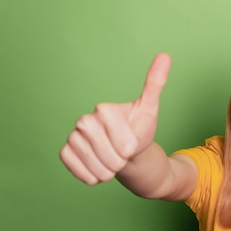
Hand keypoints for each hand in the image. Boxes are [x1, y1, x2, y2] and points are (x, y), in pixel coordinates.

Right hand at [60, 53, 171, 184]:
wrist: (128, 154)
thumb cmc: (139, 131)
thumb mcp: (149, 110)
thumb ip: (155, 84)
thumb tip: (165, 55)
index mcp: (104, 109)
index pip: (118, 136)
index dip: (128, 144)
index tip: (132, 143)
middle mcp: (84, 120)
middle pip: (103, 150)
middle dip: (118, 159)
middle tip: (123, 154)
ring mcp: (73, 136)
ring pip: (92, 162)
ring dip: (108, 170)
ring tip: (113, 161)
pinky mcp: (65, 152)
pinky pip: (77, 169)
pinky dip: (91, 175)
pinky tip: (99, 168)